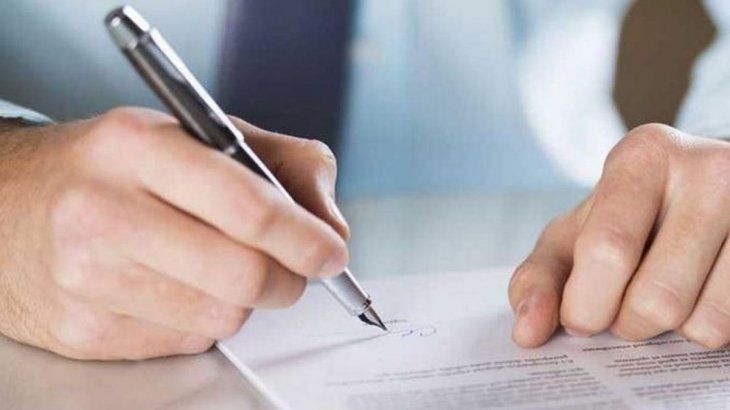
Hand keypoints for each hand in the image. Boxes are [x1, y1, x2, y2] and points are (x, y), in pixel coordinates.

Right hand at [0, 107, 348, 359]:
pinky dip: (200, 319)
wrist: (8, 205)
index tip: (331, 252)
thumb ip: (282, 164)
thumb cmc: (114, 168)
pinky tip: (173, 286)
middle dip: (288, 280)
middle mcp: (104, 211)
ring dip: (241, 299)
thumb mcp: (196, 135)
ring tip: (215, 265)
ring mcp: (87, 278)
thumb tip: (330, 226)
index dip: (304, 236)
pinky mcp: (84, 331)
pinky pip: (186, 341)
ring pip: (222, 317)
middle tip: (293, 269)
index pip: (246, 205)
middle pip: (242, 275)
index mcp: (138, 146)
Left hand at [510, 124, 729, 348]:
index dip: (586, 304)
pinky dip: (701, 328)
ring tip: (658, 292)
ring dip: (667, 329)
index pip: (608, 250)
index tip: (579, 315)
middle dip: (626, 323)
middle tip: (621, 306)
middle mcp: (708, 171)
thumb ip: (538, 279)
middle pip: (656, 298)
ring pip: (702, 321)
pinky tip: (694, 295)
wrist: (699, 192)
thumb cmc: (624, 219)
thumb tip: (527, 332)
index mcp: (642, 157)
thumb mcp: (571, 234)